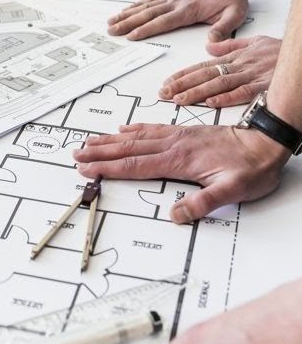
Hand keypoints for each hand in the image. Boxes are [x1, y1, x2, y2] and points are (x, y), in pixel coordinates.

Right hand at [73, 124, 289, 221]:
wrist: (268, 143)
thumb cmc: (253, 168)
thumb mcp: (233, 191)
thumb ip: (203, 203)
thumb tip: (176, 215)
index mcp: (179, 160)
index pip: (135, 165)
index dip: (108, 168)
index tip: (87, 169)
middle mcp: (174, 145)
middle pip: (128, 149)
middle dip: (100, 152)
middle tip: (76, 154)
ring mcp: (178, 137)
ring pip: (136, 137)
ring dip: (110, 140)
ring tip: (90, 141)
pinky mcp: (185, 133)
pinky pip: (152, 129)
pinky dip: (133, 129)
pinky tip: (124, 129)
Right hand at [107, 0, 249, 41]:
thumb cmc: (231, 0)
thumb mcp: (234, 15)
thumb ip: (223, 29)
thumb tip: (212, 42)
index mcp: (189, 9)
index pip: (163, 21)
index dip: (146, 28)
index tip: (132, 35)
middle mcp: (177, 2)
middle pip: (148, 13)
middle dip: (128, 22)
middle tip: (112, 30)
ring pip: (145, 6)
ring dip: (127, 14)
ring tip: (112, 21)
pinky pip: (150, 0)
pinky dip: (136, 5)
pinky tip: (125, 10)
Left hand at [158, 35, 280, 106]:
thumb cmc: (282, 51)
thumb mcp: (255, 42)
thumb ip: (231, 45)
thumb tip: (208, 47)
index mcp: (235, 58)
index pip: (203, 66)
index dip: (184, 75)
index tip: (167, 83)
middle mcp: (240, 66)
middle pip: (206, 75)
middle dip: (183, 85)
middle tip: (164, 93)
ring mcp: (251, 76)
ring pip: (219, 84)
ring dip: (198, 93)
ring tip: (180, 99)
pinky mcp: (264, 85)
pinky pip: (243, 92)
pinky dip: (227, 97)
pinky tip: (211, 102)